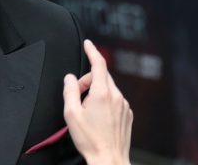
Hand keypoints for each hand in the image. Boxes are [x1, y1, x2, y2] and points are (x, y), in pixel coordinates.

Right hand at [63, 40, 132, 164]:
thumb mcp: (71, 114)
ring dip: (96, 92)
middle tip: (78, 96)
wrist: (108, 159)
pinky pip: (115, 99)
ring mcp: (124, 105)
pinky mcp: (128, 114)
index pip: (99, 64)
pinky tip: (98, 117)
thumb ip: (69, 91)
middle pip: (101, 76)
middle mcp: (116, 96)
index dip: (92, 51)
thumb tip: (70, 78)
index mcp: (102, 94)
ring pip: (108, 88)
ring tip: (88, 111)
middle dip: (88, 80)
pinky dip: (105, 102)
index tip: (88, 44)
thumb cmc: (90, 140)